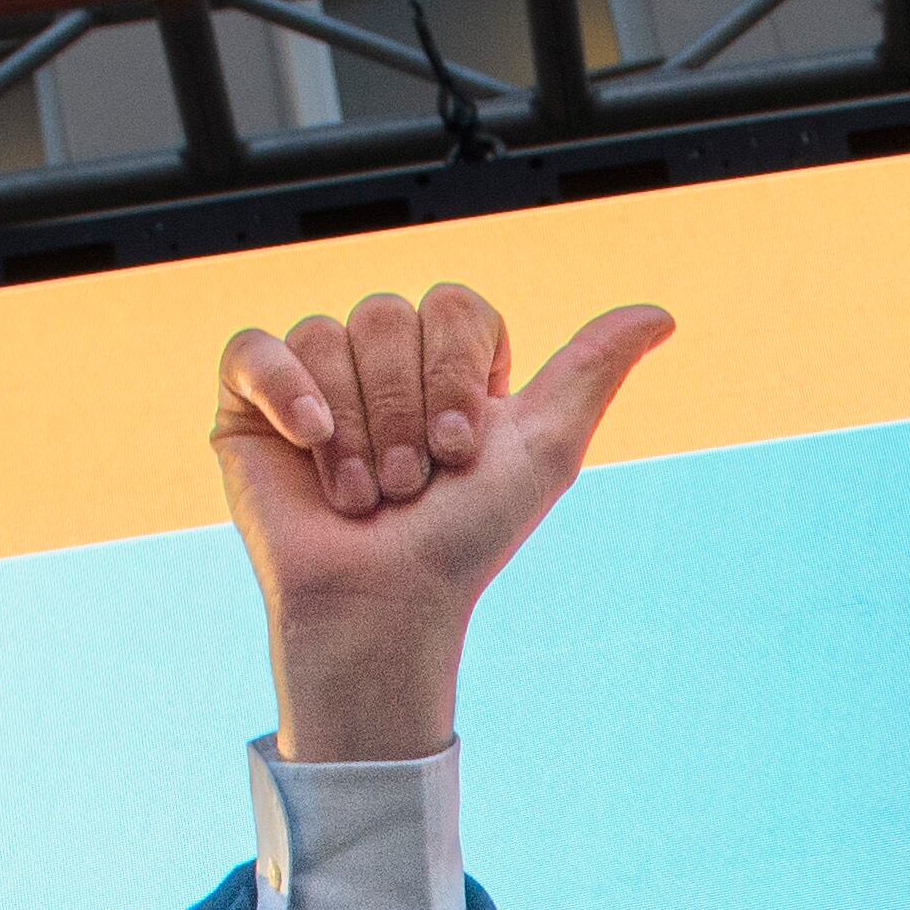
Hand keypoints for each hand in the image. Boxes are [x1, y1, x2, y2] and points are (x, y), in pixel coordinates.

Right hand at [211, 284, 674, 760]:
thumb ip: (593, 370)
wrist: (385, 603)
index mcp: (447, 362)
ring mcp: (313, 377)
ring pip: (329, 335)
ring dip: (356, 428)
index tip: (463, 453)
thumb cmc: (465, 540)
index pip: (454, 305)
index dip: (457, 375)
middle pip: (389, 316)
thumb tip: (660, 314)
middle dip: (406, 411)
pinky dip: (285, 388)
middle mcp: (381, 359)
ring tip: (365, 496)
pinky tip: (308, 436)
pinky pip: (256, 347)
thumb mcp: (546, 450)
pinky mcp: (250, 402)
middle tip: (411, 485)